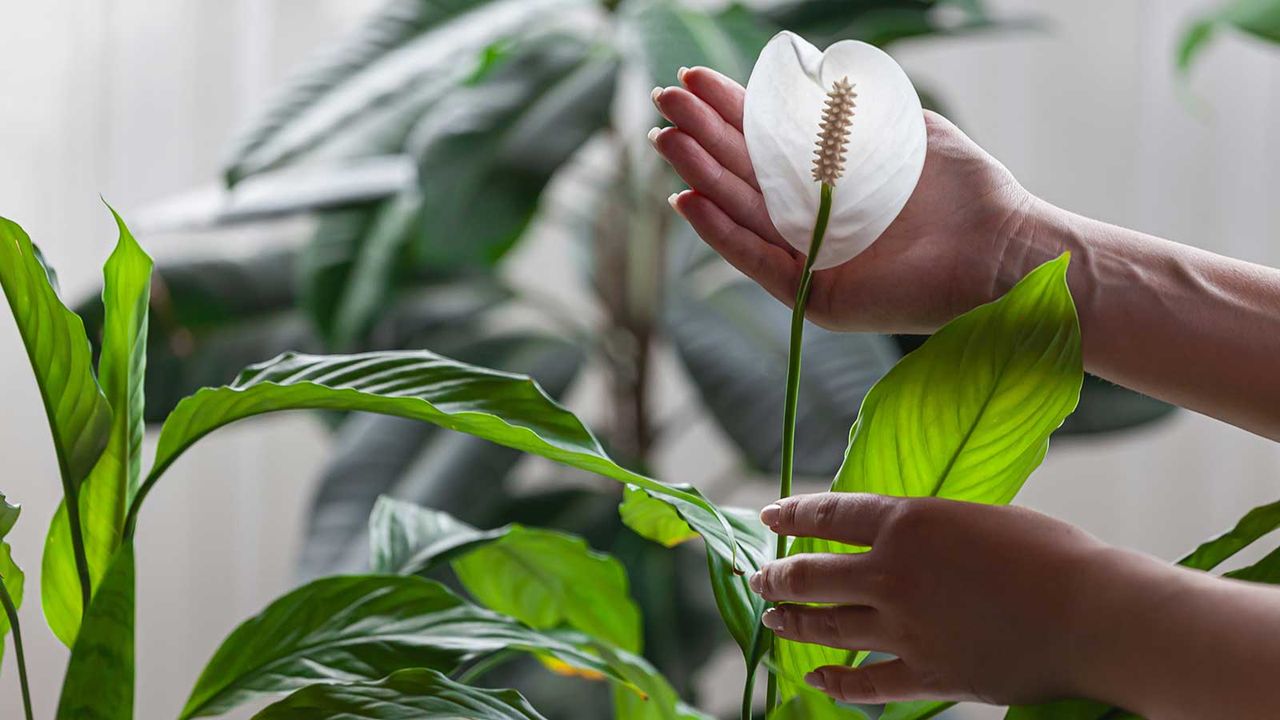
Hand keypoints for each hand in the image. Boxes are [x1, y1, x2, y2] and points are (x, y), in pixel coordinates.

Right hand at [651, 67, 1033, 333]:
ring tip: (666, 142)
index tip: (692, 79)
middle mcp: (814, 218)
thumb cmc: (964, 190)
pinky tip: (688, 202)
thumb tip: (806, 76)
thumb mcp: (904, 129)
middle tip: (663, 101)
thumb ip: (855, 107)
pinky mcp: (820, 296)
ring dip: (701, 177)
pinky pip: (761, 262)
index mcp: (831, 178)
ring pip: (743, 214)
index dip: (728, 110)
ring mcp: (813, 259)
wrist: (1004, 249)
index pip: (766, 141)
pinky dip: (722, 235)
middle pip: (743, 173)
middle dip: (702, 135)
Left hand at [749, 493, 1126, 706]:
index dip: (790, 515)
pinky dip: (835, 682)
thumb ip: (925, 528)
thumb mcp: (976, 516)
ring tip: (772, 617)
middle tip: (758, 578)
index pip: (827, 515)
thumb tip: (897, 537)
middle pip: (811, 576)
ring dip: (792, 622)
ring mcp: (904, 629)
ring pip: (827, 627)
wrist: (1094, 614)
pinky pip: (866, 683)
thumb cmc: (1050, 554)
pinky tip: (815, 679)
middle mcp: (891, 574)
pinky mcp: (927, 674)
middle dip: (776, 577)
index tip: (768, 518)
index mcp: (905, 522)